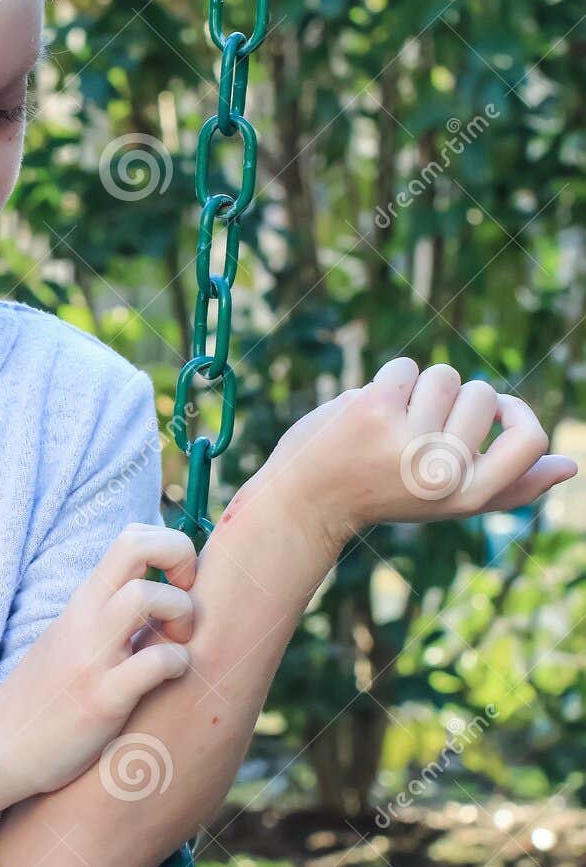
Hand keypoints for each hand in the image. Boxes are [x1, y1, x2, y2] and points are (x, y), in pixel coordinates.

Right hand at [0, 524, 196, 798]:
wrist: (0, 747)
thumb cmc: (47, 695)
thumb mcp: (75, 637)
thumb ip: (110, 612)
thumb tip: (159, 595)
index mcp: (84, 600)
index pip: (132, 535)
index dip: (170, 548)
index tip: (180, 585)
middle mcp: (86, 617)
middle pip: (137, 545)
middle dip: (179, 556)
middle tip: (186, 599)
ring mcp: (92, 656)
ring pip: (146, 596)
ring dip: (181, 613)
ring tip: (179, 644)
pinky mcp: (101, 700)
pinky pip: (153, 663)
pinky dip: (177, 664)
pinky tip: (171, 679)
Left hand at [262, 358, 576, 544]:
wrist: (307, 500)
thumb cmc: (386, 494)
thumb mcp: (452, 500)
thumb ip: (511, 485)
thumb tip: (569, 466)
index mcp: (468, 495)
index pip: (529, 442)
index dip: (516, 414)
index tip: (497, 412)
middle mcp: (443, 471)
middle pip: (483, 395)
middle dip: (454, 399)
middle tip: (415, 431)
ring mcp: (409, 440)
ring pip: (444, 376)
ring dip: (419, 389)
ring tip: (389, 423)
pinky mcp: (376, 410)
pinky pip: (405, 366)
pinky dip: (387, 381)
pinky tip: (366, 411)